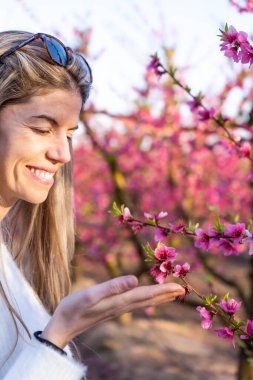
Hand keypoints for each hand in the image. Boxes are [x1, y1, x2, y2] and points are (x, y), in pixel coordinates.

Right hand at [41, 275, 184, 347]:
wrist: (62, 327)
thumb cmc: (72, 309)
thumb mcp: (89, 295)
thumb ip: (111, 287)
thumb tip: (135, 279)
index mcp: (119, 302)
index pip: (146, 294)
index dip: (163, 290)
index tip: (180, 286)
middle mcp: (121, 307)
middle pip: (148, 299)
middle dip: (165, 294)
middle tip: (183, 290)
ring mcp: (116, 309)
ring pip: (142, 302)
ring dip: (157, 297)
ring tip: (170, 293)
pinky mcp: (111, 309)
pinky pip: (134, 303)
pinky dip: (145, 299)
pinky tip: (144, 297)